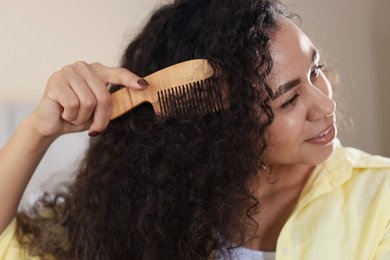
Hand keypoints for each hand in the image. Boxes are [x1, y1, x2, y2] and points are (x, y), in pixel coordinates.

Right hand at [31, 61, 147, 137]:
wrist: (51, 124)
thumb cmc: (78, 115)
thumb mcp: (99, 110)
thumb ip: (112, 103)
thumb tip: (135, 96)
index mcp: (97, 71)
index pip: (118, 73)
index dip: (131, 80)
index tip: (144, 86)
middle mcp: (84, 67)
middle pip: (104, 96)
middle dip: (102, 118)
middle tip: (95, 128)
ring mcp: (68, 72)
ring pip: (89, 102)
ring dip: (83, 117)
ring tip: (74, 116)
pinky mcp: (56, 81)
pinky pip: (73, 105)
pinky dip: (71, 116)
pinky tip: (64, 113)